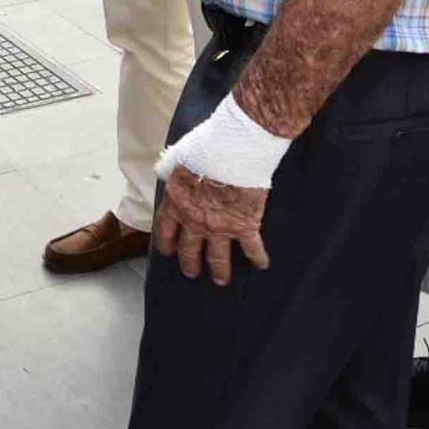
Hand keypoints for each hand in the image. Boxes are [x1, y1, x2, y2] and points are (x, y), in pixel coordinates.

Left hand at [154, 164, 270, 286]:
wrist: (232, 152)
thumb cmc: (205, 149)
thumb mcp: (178, 159)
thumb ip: (172, 171)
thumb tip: (167, 171)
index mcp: (177, 204)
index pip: (166, 231)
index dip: (166, 243)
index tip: (168, 252)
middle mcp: (195, 221)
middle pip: (189, 250)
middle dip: (189, 264)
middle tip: (191, 272)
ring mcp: (220, 227)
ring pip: (217, 258)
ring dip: (219, 271)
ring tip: (220, 280)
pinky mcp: (244, 227)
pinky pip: (252, 249)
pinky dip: (258, 258)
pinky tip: (262, 265)